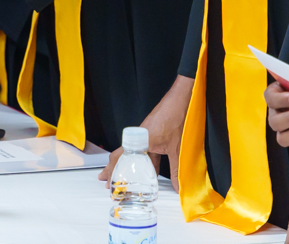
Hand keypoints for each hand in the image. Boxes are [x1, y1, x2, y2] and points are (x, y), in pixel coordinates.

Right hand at [101, 73, 191, 189]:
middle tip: (107, 180)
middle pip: (122, 156)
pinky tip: (150, 170)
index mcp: (139, 141)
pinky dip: (144, 161)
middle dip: (115, 169)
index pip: (120, 158)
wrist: (180, 101)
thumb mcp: (177, 149)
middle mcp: (138, 138)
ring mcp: (144, 135)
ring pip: (135, 154)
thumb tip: (178, 187)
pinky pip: (144, 150)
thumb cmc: (175, 119)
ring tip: (130, 178)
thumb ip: (177, 170)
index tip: (108, 180)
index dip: (113, 170)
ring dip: (132, 166)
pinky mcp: (151, 133)